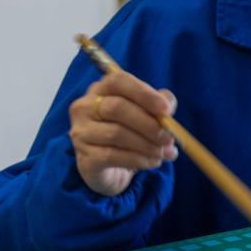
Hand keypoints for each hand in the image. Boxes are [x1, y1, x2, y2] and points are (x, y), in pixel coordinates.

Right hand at [68, 72, 177, 196]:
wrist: (112, 169)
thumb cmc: (130, 132)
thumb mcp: (147, 114)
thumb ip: (159, 104)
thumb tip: (168, 104)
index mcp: (101, 90)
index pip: (117, 81)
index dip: (144, 93)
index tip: (166, 110)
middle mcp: (85, 107)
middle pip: (116, 108)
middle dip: (148, 124)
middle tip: (169, 137)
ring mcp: (81, 133)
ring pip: (115, 134)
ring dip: (147, 145)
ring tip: (165, 152)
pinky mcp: (84, 158)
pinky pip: (112, 156)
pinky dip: (139, 159)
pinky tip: (153, 162)